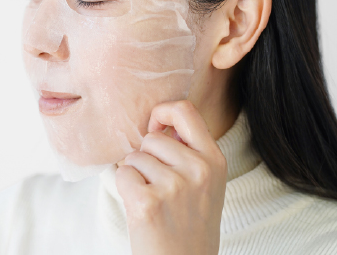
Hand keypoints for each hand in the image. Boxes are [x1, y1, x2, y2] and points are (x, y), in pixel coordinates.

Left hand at [115, 100, 227, 254]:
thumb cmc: (189, 226)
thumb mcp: (205, 184)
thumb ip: (189, 153)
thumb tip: (159, 122)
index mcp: (214, 160)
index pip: (185, 110)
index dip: (162, 112)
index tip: (155, 128)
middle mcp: (198, 169)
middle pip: (152, 138)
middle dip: (146, 158)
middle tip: (158, 188)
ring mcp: (174, 186)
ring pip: (135, 157)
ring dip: (136, 176)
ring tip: (153, 201)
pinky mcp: (148, 202)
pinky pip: (122, 175)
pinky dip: (125, 189)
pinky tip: (142, 209)